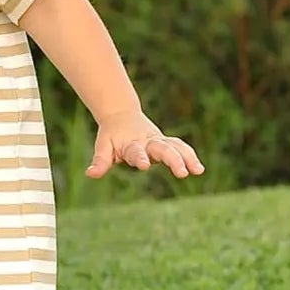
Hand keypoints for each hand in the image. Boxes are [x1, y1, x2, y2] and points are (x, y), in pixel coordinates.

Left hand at [87, 112, 203, 179]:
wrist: (122, 115)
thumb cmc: (111, 135)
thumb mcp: (103, 146)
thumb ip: (100, 161)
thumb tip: (90, 174)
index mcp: (132, 143)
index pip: (136, 152)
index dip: (139, 158)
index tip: (144, 166)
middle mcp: (148, 142)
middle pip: (163, 149)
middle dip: (173, 160)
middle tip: (181, 173)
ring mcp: (159, 142)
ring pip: (176, 147)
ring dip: (187, 158)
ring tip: (198, 171)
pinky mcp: (166, 143)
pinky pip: (180, 147)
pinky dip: (190, 156)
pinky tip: (199, 170)